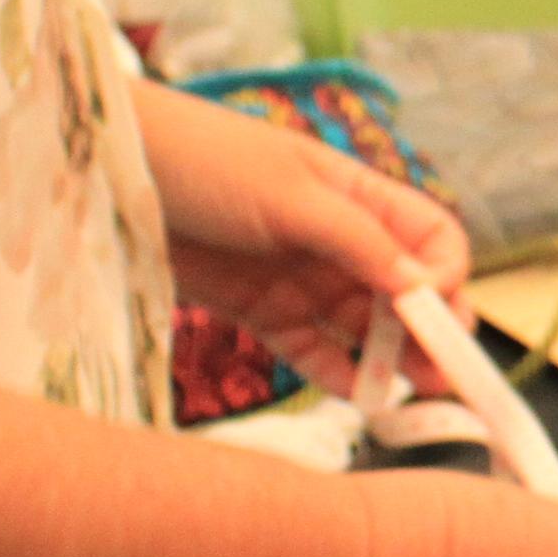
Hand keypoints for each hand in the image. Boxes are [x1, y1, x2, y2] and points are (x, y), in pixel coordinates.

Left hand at [142, 85, 469, 385]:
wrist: (112, 172)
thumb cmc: (205, 160)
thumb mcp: (290, 195)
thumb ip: (358, 241)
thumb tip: (424, 286)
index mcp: (358, 197)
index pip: (429, 240)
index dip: (445, 275)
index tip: (435, 308)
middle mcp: (339, 241)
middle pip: (404, 293)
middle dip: (430, 330)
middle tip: (444, 374)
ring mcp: (300, 279)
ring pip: (363, 328)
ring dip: (391, 360)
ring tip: (409, 395)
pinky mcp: (260, 311)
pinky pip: (310, 351)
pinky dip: (337, 374)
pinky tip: (358, 396)